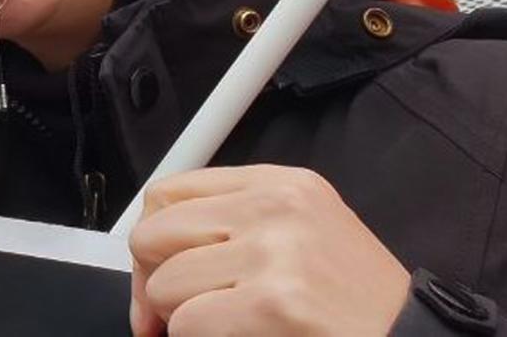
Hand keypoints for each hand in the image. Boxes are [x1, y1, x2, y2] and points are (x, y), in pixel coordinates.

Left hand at [129, 165, 409, 336]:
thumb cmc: (356, 301)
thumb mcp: (300, 234)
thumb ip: (232, 226)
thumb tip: (151, 259)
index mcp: (279, 184)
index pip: (169, 192)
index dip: (151, 240)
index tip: (153, 273)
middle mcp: (275, 208)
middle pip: (155, 234)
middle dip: (150, 283)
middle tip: (167, 315)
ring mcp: (275, 252)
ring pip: (165, 284)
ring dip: (179, 319)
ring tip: (218, 327)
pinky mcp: (274, 302)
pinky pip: (188, 323)